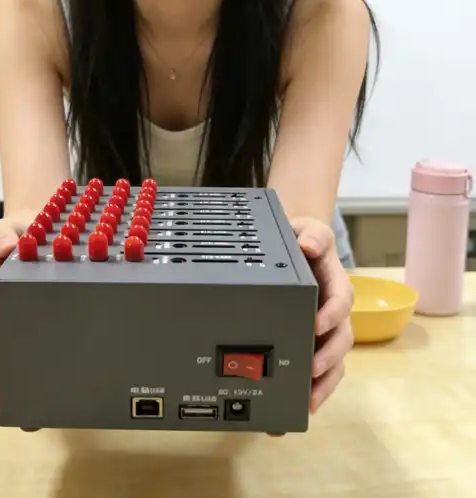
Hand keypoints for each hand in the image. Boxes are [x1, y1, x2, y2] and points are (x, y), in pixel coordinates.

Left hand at [292, 216, 354, 413]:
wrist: (298, 246)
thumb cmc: (305, 238)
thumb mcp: (310, 229)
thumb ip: (313, 234)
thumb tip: (310, 244)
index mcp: (335, 284)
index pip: (341, 301)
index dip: (331, 314)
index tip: (316, 325)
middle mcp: (334, 313)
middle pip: (342, 340)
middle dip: (329, 357)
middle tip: (311, 370)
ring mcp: (326, 332)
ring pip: (334, 363)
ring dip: (323, 385)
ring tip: (306, 403)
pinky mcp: (314, 345)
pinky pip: (319, 372)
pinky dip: (312, 391)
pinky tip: (296, 410)